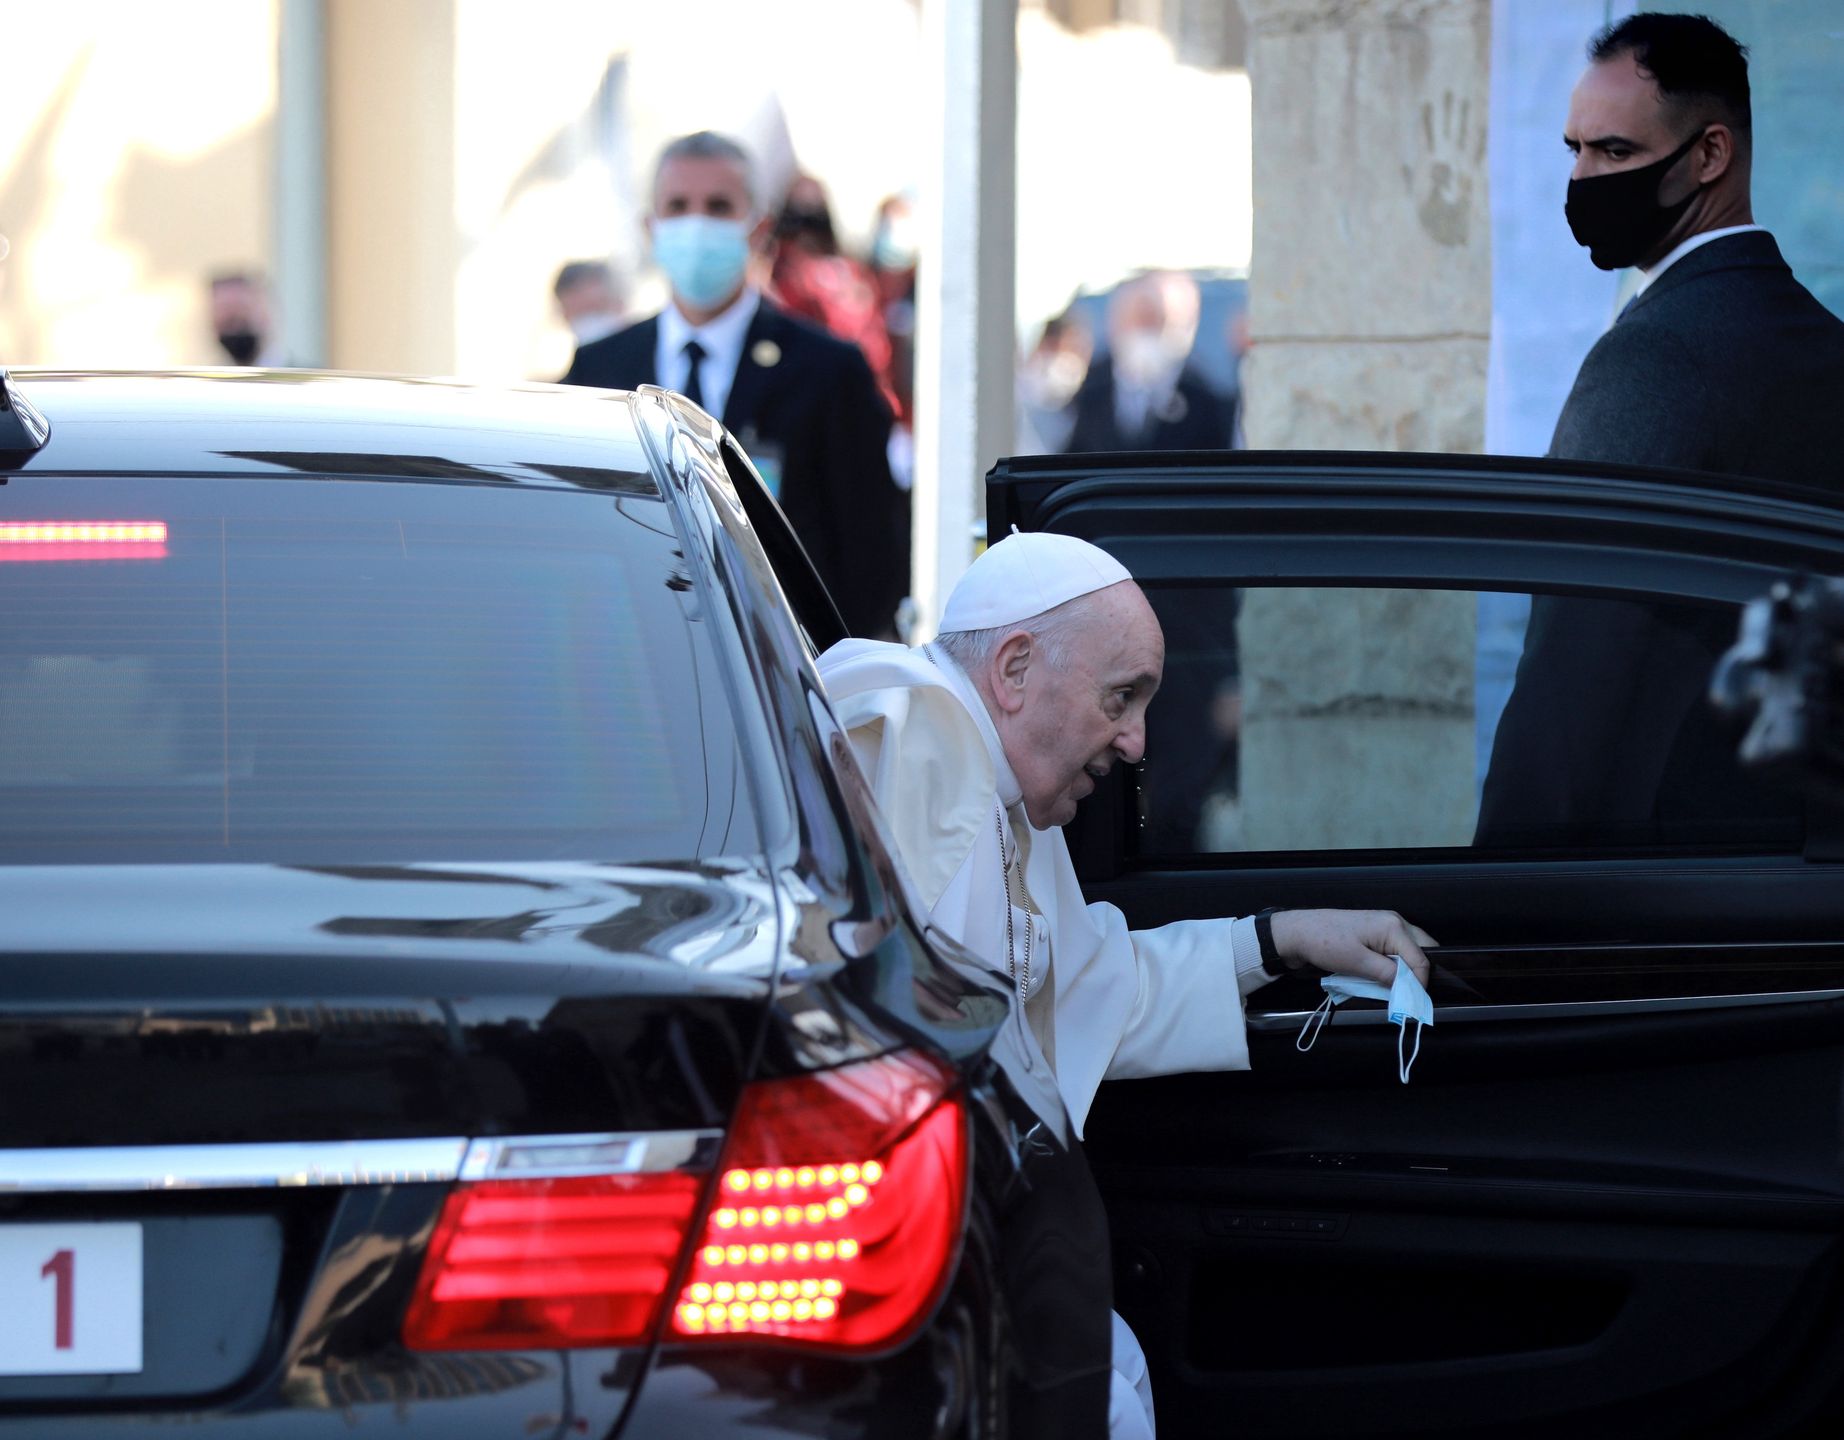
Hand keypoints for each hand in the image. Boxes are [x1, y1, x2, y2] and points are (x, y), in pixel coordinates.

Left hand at [1268, 909, 1435, 987]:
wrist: (1297, 932)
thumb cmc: (1324, 944)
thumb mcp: (1357, 963)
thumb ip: (1388, 974)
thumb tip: (1410, 988)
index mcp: (1393, 927)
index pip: (1421, 959)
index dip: (1420, 983)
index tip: (1413, 1002)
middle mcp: (1395, 922)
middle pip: (1421, 951)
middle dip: (1418, 974)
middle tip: (1410, 994)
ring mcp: (1385, 926)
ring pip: (1409, 951)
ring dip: (1406, 970)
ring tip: (1397, 988)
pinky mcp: (1375, 933)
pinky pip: (1395, 950)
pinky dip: (1394, 965)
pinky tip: (1386, 978)